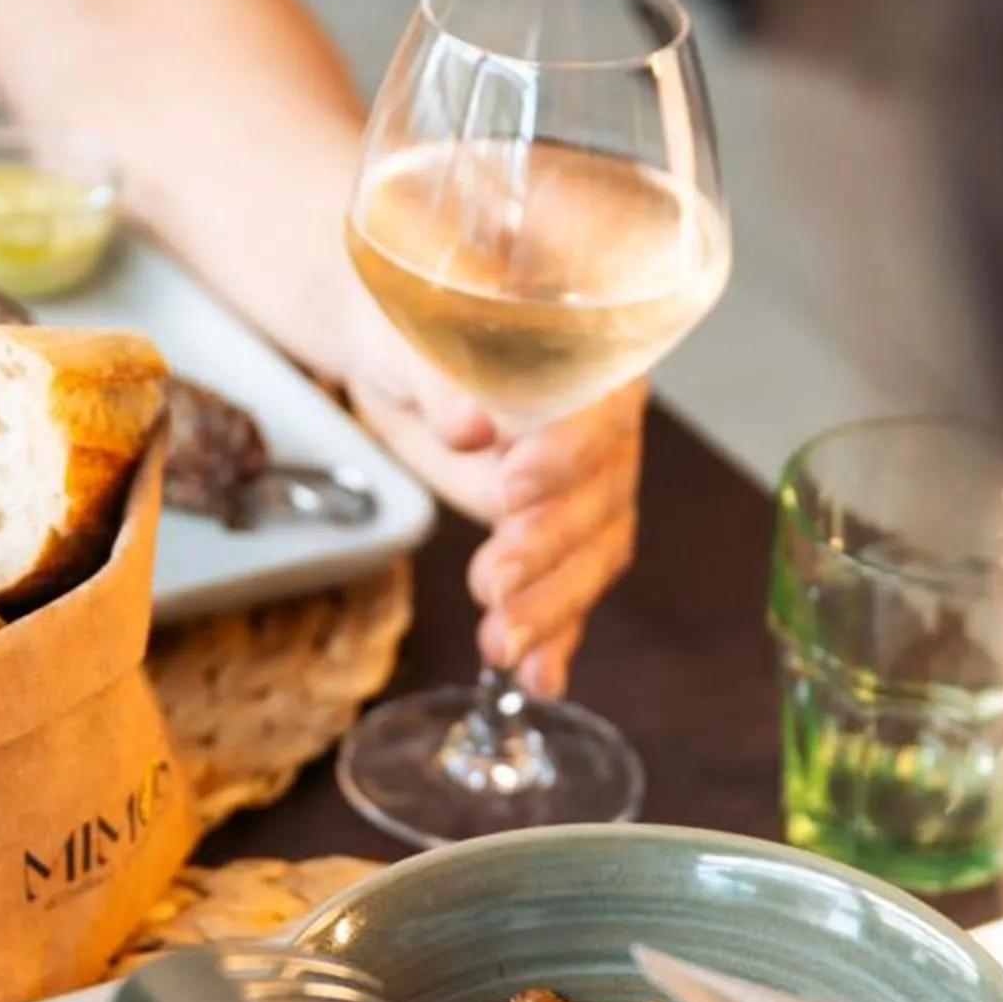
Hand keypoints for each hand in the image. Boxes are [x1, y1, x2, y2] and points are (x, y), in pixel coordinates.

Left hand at [342, 290, 644, 696]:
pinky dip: (557, 638)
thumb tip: (469, 425)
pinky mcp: (558, 536)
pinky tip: (540, 677)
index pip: (601, 412)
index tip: (512, 487)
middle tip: (490, 581)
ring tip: (501, 644)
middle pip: (602, 498)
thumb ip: (443, 377)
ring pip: (593, 556)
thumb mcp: (411, 333)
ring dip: (552, 607)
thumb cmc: (411, 324)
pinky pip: (570, 590)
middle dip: (547, 549)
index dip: (565, 455)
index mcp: (591, 358)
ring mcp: (588, 489)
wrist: (397, 356)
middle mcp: (605, 428)